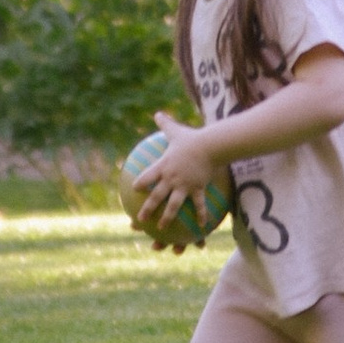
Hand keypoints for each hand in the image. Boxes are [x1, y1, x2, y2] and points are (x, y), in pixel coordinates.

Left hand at [126, 110, 215, 238]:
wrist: (210, 145)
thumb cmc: (192, 138)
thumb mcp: (176, 130)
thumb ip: (165, 123)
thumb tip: (157, 113)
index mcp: (164, 166)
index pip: (147, 177)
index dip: (139, 183)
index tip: (133, 190)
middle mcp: (171, 178)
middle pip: (156, 196)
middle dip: (147, 209)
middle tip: (139, 220)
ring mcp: (184, 185)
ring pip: (173, 205)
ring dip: (167, 218)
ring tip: (162, 229)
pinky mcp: (198, 188)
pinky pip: (199, 205)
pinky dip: (200, 215)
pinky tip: (201, 226)